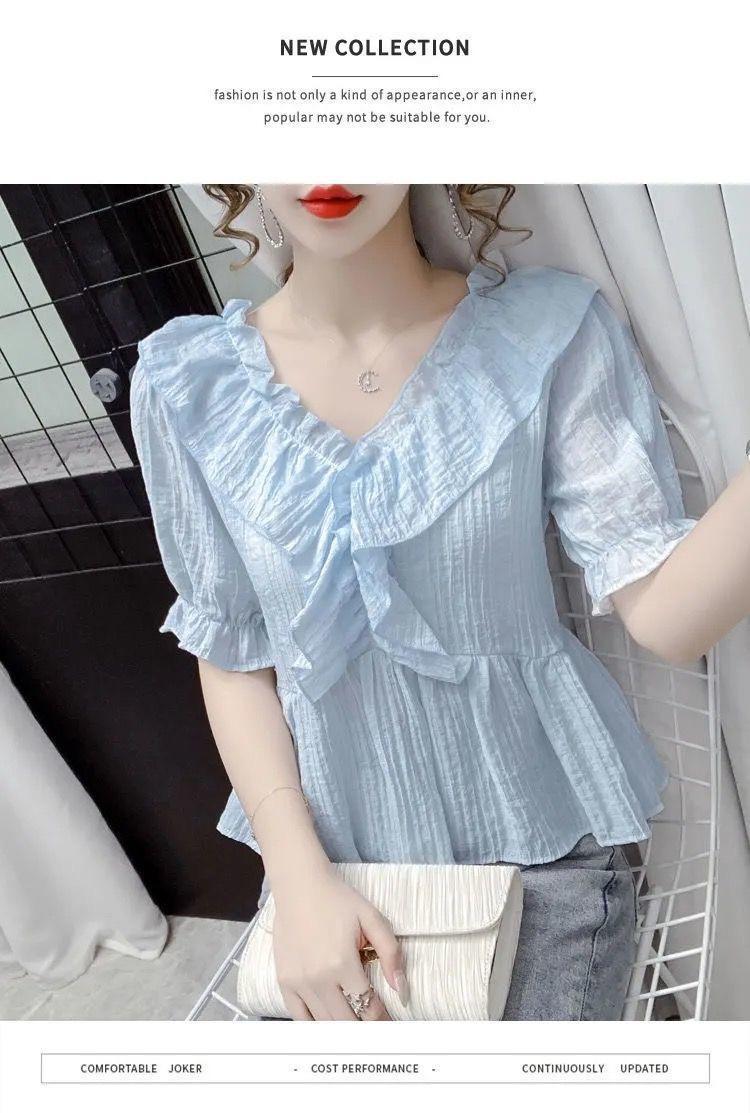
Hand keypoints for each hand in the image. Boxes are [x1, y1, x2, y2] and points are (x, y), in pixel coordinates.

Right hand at [271, 863, 406, 1019]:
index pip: (368, 1007)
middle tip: (376, 1030)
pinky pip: (299, 1017)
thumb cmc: (337, 899)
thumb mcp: (371, 918)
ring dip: (342, 1029)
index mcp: (342, 963)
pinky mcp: (284, 981)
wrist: (299, 885)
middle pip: (346, 1021)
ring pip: (323, 1024)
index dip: (383, 1019)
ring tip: (356, 1027)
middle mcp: (318, 978)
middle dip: (365, 1029)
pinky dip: (315, 1025)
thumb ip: (391, 953)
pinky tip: (328, 1024)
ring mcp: (298, 982)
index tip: (390, 1025)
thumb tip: (400, 988)